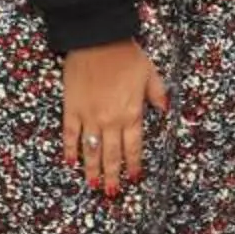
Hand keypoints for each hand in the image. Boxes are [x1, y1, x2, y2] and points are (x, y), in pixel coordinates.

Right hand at [62, 38, 168, 194]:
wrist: (97, 41)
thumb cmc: (127, 55)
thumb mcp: (151, 74)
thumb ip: (157, 95)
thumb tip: (165, 110)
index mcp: (131, 113)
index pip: (133, 146)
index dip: (133, 163)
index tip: (134, 178)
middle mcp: (110, 120)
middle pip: (111, 154)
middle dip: (112, 175)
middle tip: (112, 192)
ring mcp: (89, 116)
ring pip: (91, 149)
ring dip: (92, 168)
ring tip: (92, 184)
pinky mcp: (71, 108)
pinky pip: (69, 134)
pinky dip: (70, 149)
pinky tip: (70, 161)